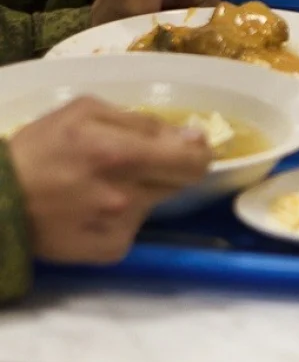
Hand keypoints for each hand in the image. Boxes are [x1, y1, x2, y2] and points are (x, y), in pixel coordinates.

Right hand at [8, 98, 211, 263]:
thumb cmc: (38, 148)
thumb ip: (140, 121)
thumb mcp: (83, 112)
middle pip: (183, 181)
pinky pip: (135, 227)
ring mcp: (120, 226)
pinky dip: (122, 216)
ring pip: (157, 201)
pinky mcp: (110, 249)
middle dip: (171, 167)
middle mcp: (126, 194)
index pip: (193, 160)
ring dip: (142, 190)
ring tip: (104, 184)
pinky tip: (93, 209)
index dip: (198, 151)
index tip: (190, 146)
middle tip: (143, 162)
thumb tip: (189, 135)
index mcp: (119, 153)